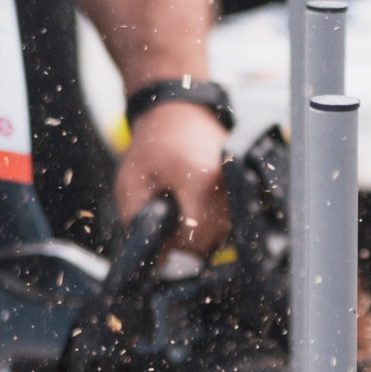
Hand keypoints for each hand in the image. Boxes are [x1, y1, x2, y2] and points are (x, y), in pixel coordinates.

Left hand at [121, 95, 226, 252]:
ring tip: (182, 206)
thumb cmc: (152, 143)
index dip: (175, 247)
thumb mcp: (130, 182)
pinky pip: (229, 219)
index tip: (162, 238)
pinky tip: (195, 203)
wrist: (177, 112)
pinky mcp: (240, 185)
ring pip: (223, 232)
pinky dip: (211, 220)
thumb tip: (156, 259)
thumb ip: (138, 222)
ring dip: (200, 230)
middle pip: (212, 239)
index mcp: (200, 180)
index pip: (195, 239)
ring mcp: (237, 184)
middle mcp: (226, 183)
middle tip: (168, 220)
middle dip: (187, 240)